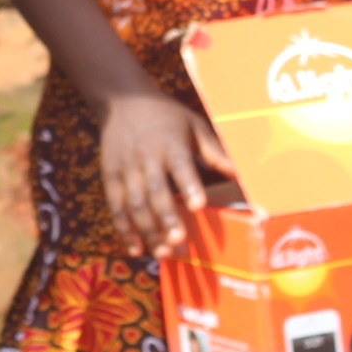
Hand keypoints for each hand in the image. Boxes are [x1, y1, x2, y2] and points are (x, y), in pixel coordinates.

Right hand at [99, 88, 237, 255]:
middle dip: (166, 217)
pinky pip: (116, 206)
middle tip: (178, 241)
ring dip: (147, 230)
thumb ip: (214, 151)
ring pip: (134, 203)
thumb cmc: (167, 116)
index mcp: (170, 142)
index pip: (180, 165)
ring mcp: (125, 168)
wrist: (122, 100)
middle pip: (155, 190)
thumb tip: (240, 174)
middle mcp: (146, 156)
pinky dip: (124, 229)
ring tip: (162, 252)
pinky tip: (136, 248)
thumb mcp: (193, 125)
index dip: (189, 185)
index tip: (199, 205)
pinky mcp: (110, 177)